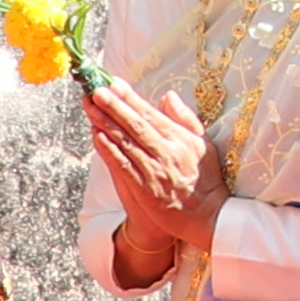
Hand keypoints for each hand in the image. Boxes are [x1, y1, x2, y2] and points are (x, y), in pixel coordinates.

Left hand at [80, 75, 211, 251]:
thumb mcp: (204, 144)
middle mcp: (166, 151)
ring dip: (105, 123)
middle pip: (135, 124)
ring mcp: (154, 170)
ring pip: (125, 142)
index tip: (114, 83)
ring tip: (90, 107)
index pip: (150, 114)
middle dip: (114, 105)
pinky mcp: (145, 189)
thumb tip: (168, 96)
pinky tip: (97, 137)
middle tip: (96, 90)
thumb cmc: (206, 179)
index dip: (130, 98)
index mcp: (180, 138)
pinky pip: (123, 165)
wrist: (209, 216)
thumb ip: (186, 119)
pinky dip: (109, 150)